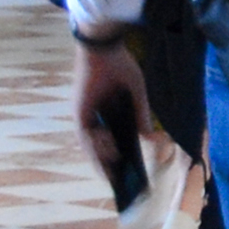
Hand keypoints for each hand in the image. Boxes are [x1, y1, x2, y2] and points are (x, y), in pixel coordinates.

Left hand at [72, 35, 146, 177]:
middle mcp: (94, 115)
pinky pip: (86, 135)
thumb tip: (149, 136)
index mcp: (107, 110)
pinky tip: (110, 155)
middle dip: (109, 165)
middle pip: (100, 146)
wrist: (104, 46)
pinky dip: (96, 147)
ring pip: (91, 145)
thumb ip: (141, 114)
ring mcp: (85, 114)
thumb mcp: (136, 93)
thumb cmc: (120, 64)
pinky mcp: (79, 111)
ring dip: (102, 161)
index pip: (112, 138)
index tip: (129, 171)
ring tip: (115, 176)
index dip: (120, 155)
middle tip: (121, 182)